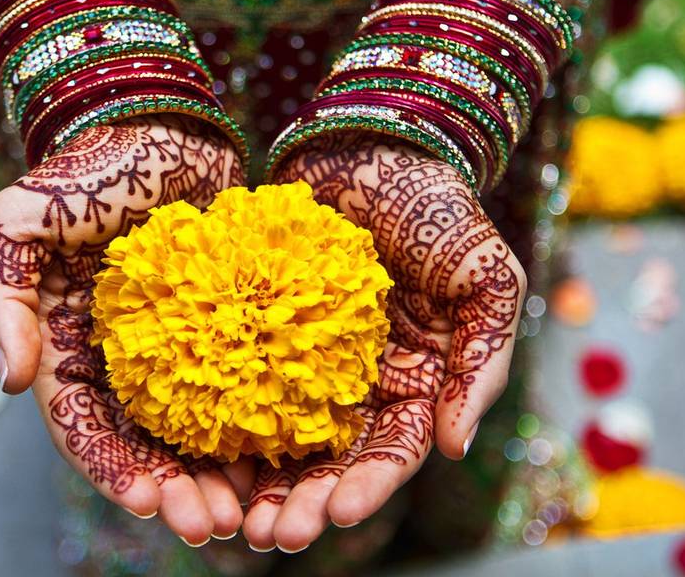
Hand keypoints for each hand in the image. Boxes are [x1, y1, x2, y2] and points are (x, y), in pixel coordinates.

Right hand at [0, 114, 248, 544]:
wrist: (158, 131)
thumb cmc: (86, 174)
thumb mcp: (19, 222)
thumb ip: (0, 298)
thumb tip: (10, 383)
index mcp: (68, 350)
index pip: (84, 427)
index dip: (112, 470)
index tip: (151, 502)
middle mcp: (121, 363)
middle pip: (144, 446)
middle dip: (175, 491)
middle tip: (213, 525)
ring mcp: (176, 350)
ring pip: (195, 431)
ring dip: (217, 477)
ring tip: (249, 511)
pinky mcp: (224, 329)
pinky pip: (240, 387)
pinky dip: (254, 428)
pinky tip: (280, 459)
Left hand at [243, 131, 525, 551]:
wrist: (373, 148)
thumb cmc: (439, 209)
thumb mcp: (488, 278)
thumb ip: (483, 360)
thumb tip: (454, 445)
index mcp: (416, 382)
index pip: (392, 453)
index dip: (366, 488)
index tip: (333, 515)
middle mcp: (358, 382)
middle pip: (330, 461)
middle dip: (303, 503)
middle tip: (268, 536)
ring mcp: (307, 359)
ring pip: (280, 437)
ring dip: (258, 482)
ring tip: (227, 518)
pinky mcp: (263, 329)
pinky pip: (240, 381)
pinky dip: (222, 422)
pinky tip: (196, 454)